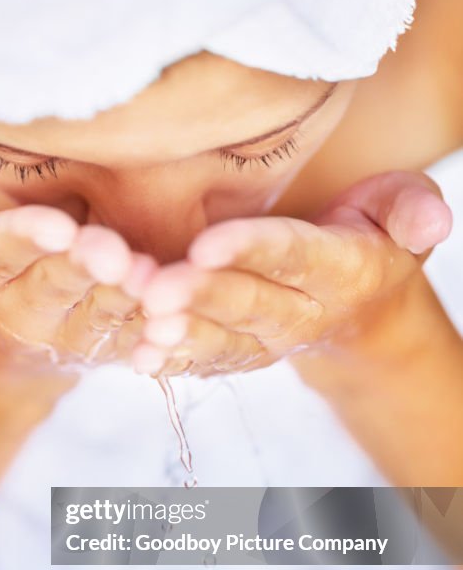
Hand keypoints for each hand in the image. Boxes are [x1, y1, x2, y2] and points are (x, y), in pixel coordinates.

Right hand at [0, 174, 155, 374]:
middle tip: (109, 249)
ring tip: (151, 276)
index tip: (51, 224)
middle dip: (81, 270)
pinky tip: (182, 313)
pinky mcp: (109, 349)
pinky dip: (159, 332)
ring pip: (102, 316)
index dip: (22, 242)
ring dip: (128, 300)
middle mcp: (21, 313)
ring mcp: (69, 336)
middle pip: (54, 288)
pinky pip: (136, 343)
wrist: (0, 344)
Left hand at [133, 171, 452, 376]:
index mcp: (342, 268)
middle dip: (200, 296)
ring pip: (222, 339)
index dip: (251, 250)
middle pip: (247, 302)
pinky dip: (172, 361)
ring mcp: (269, 340)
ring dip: (180, 334)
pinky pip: (205, 361)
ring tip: (143, 323)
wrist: (359, 303)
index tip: (206, 244)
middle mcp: (303, 312)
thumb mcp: (403, 208)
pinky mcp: (240, 354)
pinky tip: (138, 355)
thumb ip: (411, 209)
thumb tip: (431, 221)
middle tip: (157, 290)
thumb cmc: (373, 232)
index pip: (294, 255)